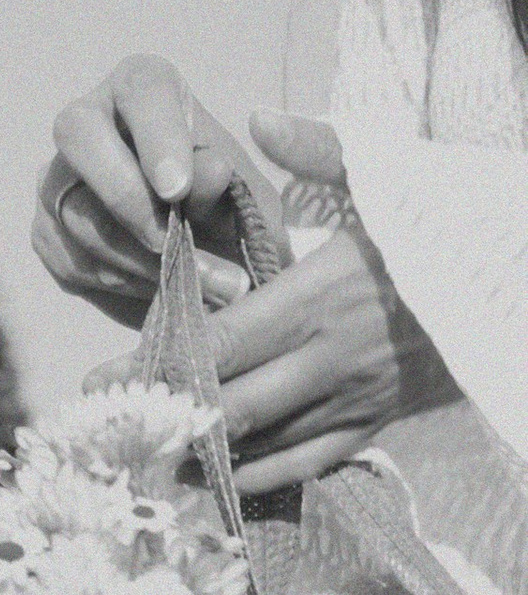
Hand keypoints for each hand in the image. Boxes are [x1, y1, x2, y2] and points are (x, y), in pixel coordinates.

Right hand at [34, 54, 284, 317]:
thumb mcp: (236, 188)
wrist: (197, 240)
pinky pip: (70, 257)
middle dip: (125, 195)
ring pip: (77, 211)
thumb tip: (212, 173)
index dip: (158, 137)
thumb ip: (227, 181)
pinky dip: (117, 278)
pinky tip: (156, 284)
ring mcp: (57, 176)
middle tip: (167, 240)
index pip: (142, 90)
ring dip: (133, 255)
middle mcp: (89, 118)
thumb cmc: (218, 196)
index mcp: (142, 86)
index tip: (180, 188)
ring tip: (187, 280)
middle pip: (79, 134)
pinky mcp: (45, 228)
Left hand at [138, 111, 462, 489]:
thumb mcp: (389, 175)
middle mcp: (330, 358)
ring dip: (199, 452)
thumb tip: (258, 117)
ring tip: (145, 453)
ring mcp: (352, 399)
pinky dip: (252, 477)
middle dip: (166, 416)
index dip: (160, 364)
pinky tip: (210, 475)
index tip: (107, 375)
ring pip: (259, 445)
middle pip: (228, 403)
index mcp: (322, 295)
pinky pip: (301, 466)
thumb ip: (319, 149)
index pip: (222, 341)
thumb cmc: (446, 226)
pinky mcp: (372, 426)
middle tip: (112, 424)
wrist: (515, 280)